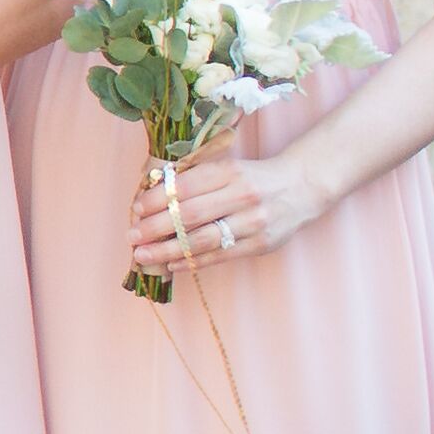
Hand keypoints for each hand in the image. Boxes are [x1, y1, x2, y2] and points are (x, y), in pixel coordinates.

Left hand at [133, 143, 323, 273]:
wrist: (301, 188)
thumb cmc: (254, 177)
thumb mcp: (228, 168)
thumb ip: (196, 179)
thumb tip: (153, 193)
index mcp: (230, 172)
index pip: (187, 186)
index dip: (158, 199)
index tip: (136, 209)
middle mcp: (242, 196)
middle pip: (191, 214)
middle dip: (156, 227)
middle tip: (132, 236)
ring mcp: (253, 222)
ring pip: (203, 239)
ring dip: (168, 250)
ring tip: (143, 256)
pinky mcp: (261, 244)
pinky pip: (220, 255)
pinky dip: (193, 261)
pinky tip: (171, 265)